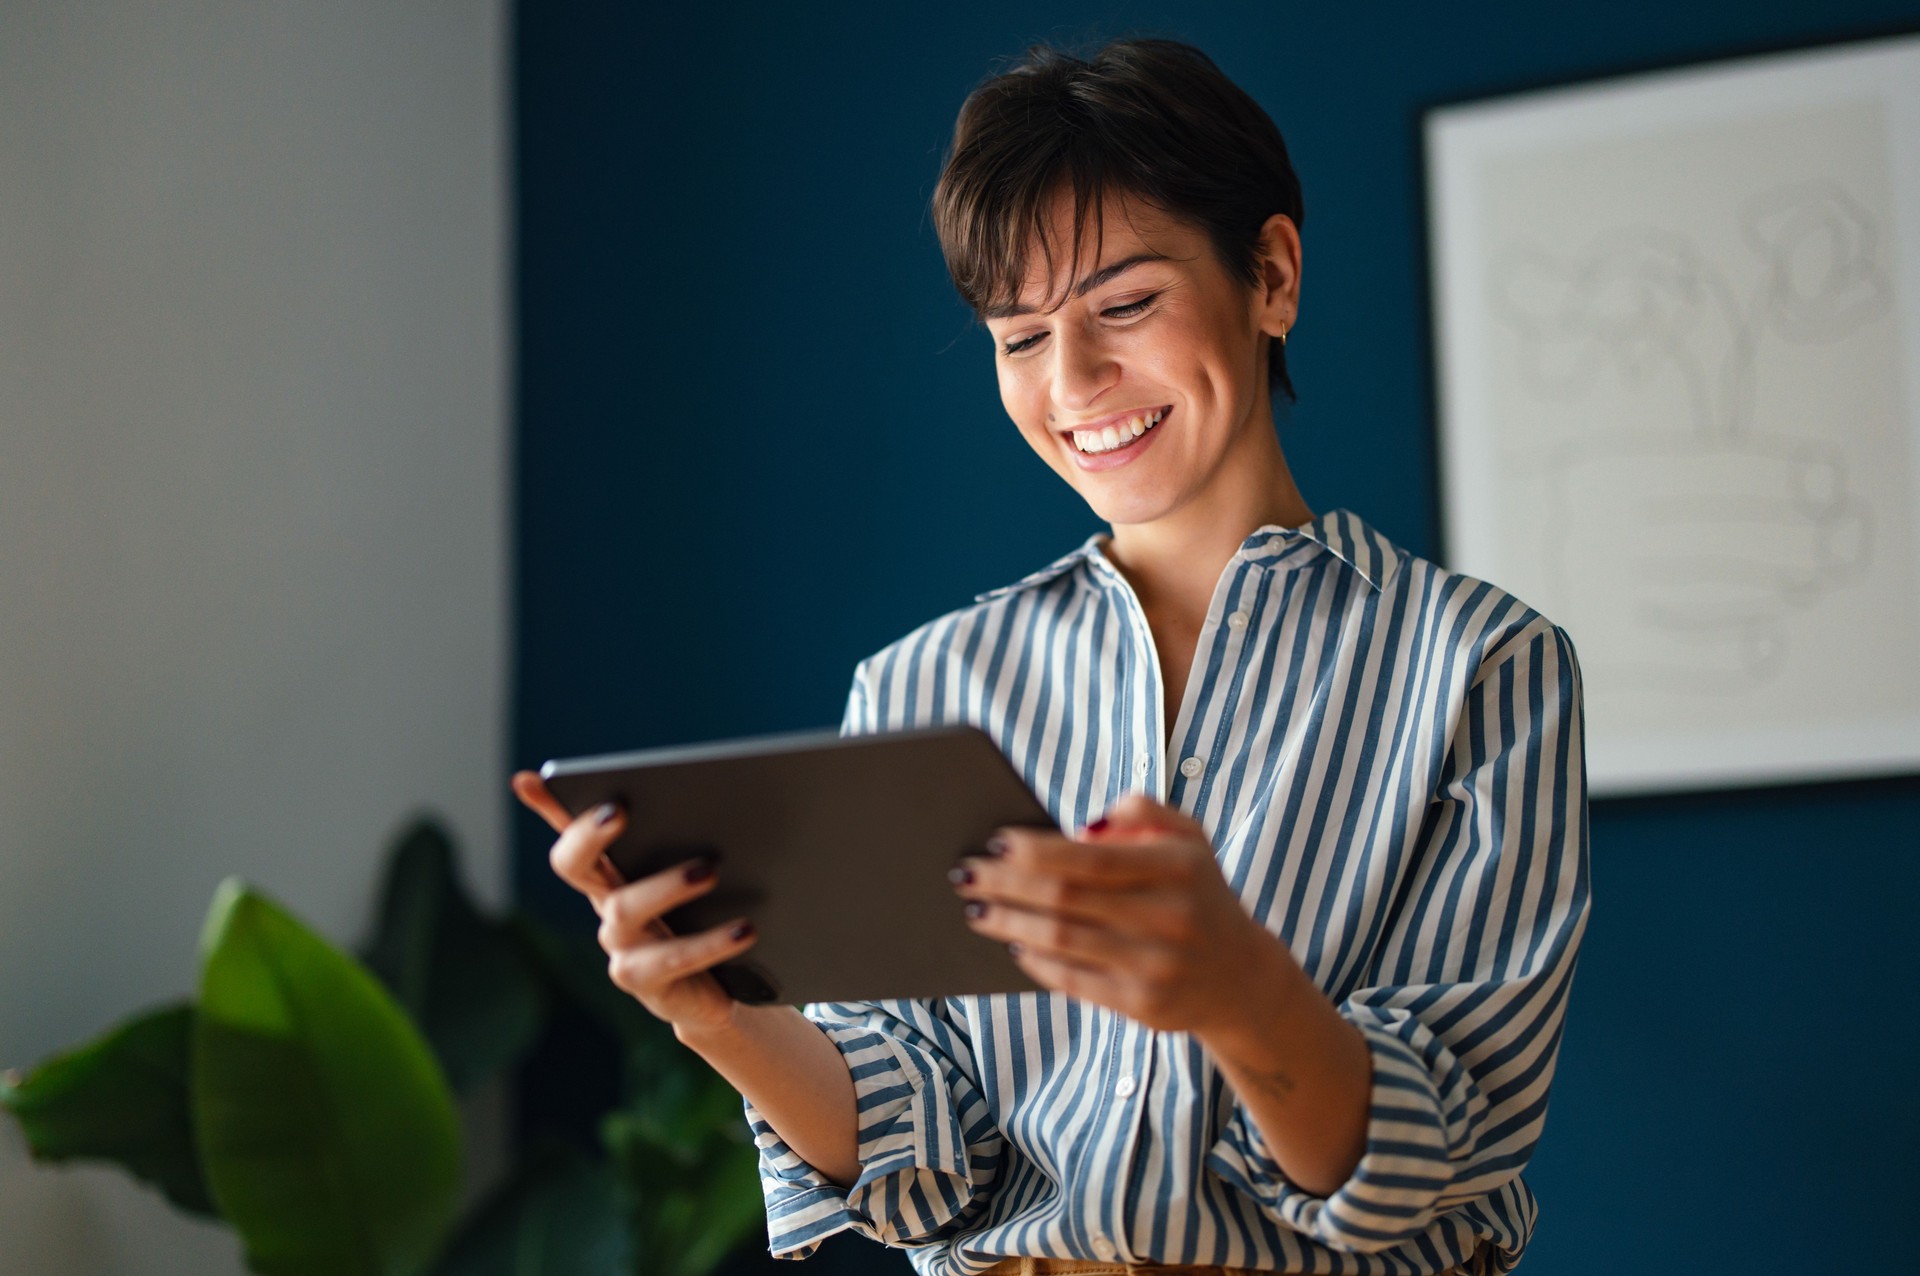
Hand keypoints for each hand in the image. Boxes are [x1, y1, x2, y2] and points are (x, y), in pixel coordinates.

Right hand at [511, 770, 753, 1037]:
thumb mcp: (699, 873)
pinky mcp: (648, 983)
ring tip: (710, 869)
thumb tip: (732, 787)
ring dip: (667, 885)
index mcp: (612, 874)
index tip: (533, 779)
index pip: (572, 833)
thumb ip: (697, 834)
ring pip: (625, 908)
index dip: (546, 808)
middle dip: (589, 834)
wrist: (721, 991)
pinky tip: (746, 927)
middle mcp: (605, 906)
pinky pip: (672, 959)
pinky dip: (711, 942)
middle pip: (574, 865)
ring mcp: (621, 946)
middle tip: (622, 809)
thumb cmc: (708, 918)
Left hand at [948, 792, 1272, 1034]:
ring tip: (975, 909)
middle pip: (1065, 898)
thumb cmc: (1197, 893)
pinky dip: (1035, 961)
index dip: (1035, 850)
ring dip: (1008, 923)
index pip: (1090, 857)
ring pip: (1062, 940)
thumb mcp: (1188, 838)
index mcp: (1177, 867)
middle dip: (1005, 885)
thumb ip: (1143, 810)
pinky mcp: (1144, 1006)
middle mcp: (1170, 916)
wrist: (1241, 978)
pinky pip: (1073, 981)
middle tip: (964, 873)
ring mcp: (1157, 965)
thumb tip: (1080, 828)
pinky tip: (1012, 942)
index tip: (994, 841)